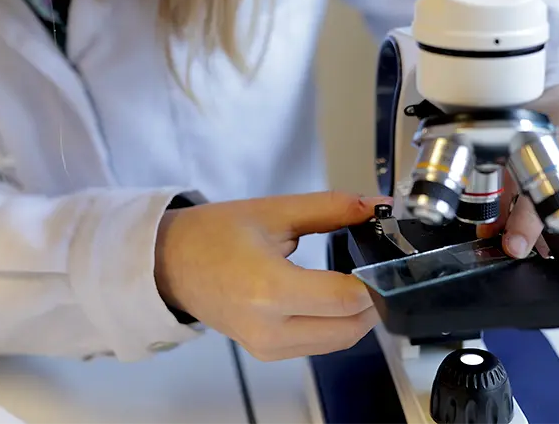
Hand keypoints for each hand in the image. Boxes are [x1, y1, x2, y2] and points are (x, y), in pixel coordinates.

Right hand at [154, 191, 384, 360]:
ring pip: (339, 342)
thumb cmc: (211, 235)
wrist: (169, 264)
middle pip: (350, 327)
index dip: (376, 280)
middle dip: (374, 299)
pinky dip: (338, 323)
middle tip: (381, 267)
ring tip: (362, 280)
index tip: (390, 257)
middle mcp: (269, 328)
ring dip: (359, 315)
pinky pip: (319, 344)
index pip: (345, 298)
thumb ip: (329, 208)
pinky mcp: (267, 353)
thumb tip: (375, 205)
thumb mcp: (273, 211)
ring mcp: (267, 347)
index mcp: (269, 289)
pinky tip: (338, 296)